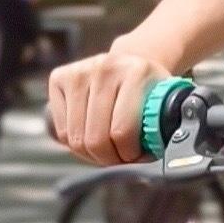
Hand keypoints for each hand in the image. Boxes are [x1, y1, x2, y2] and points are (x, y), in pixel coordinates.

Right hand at [48, 43, 177, 165]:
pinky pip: (61, 131)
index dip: (130, 154)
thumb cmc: (147, 92)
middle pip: (96, 139)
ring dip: (92, 154)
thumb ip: (162, 128)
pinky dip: (75, 143)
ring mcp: (79, 71)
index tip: (137, 156)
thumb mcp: (164, 105)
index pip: (122, 131)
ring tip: (107, 148)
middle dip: (110, 158)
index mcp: (136, 72)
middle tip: (120, 157)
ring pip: (75, 138)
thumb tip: (158, 159)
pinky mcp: (59, 78)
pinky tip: (90, 135)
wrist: (129, 62)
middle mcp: (104, 67)